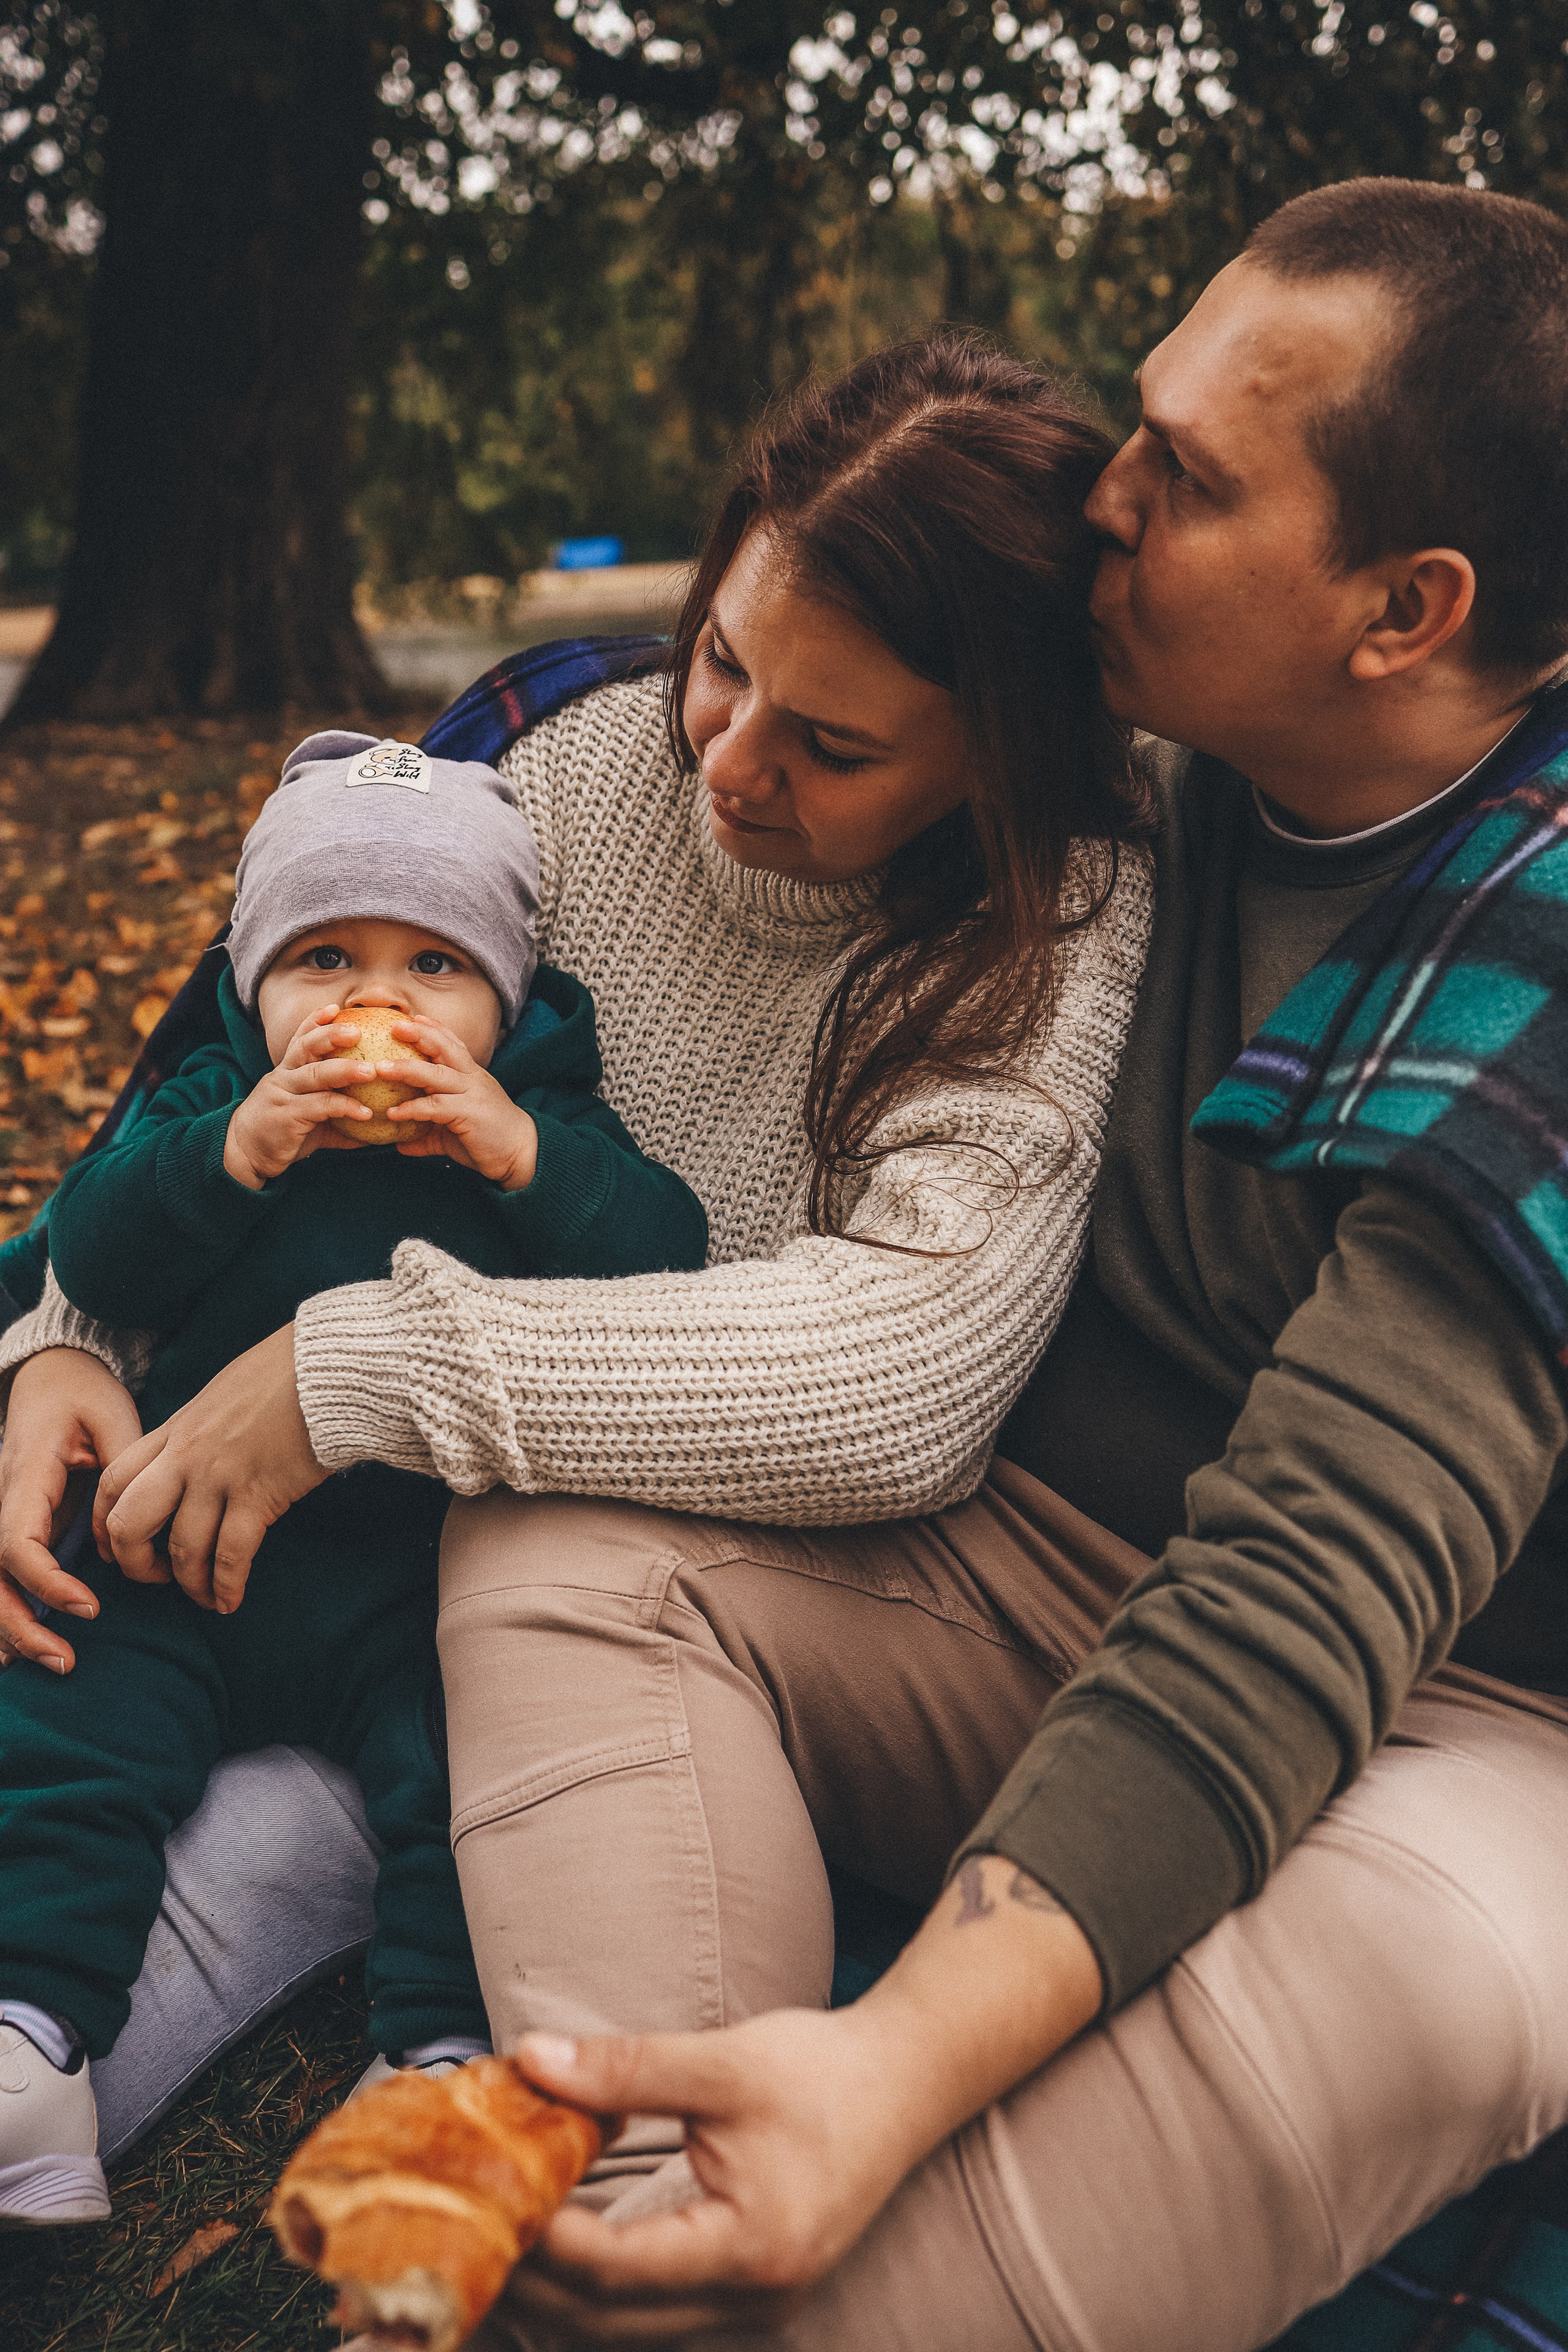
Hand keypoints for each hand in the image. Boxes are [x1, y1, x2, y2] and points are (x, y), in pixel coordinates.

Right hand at [0, 1348, 141, 1670]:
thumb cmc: (85, 1394)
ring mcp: (1, 1512)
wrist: (54, 1373)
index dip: (46, 1584)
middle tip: (65, 1660)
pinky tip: (14, 1652)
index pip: (16, 1542)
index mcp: (23, 1476)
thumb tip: (119, 1537)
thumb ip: (119, 1475)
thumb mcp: (113, 1418)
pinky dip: (5, 1611)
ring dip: (10, 1628)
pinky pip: (0, 1572)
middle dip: (21, 1625)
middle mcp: (1, 1499)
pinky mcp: (12, 1523)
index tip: (89, 1607)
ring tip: (49, 1663)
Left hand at [93, 1324, 323, 1614]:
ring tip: (206, 1598)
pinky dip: (227, 1584)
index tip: (118, 1549)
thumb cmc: (284, 1373)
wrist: (327, 1366)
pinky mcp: (259, 1492)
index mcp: (175, 1429)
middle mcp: (186, 1455)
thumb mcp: (221, 1394)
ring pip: (183, 1547)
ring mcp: (220, 1474)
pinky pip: (232, 1553)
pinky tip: (231, 1600)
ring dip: (191, 1584)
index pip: (114, 1482)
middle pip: (130, 1522)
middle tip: (157, 1577)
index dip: (105, 1525)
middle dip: (135, 1562)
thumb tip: (195, 1457)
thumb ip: (199, 1429)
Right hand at [223, 1005, 375, 1187]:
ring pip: (314, 1075)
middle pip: (304, 1048)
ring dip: (344, 1070)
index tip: (334, 1008)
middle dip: (330, 1035)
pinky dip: (344, 1107)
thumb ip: (336, 1112)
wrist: (244, 1154)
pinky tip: (366, 1113)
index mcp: (286, 1071)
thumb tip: (373, 1117)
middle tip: (358, 1031)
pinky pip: (320, 1107)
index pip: (299, 1039)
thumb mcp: (308, 1116)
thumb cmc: (282, 1131)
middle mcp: (283, 1077)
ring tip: (371, 1071)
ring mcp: (283, 1096)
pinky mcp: (287, 1117)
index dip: (314, 1022)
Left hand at [378, 1015, 538, 1189]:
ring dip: (407, 1069)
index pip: (453, 1044)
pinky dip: (413, 1108)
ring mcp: (472, 1095)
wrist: (521, 1154)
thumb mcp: (453, 1131)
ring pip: (437, 1074)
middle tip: (394, 1025)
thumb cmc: (488, 1139)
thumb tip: (400, 1143)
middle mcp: (472, 1079)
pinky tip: (394, 1113)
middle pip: (445, 1048)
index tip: (413, 1018)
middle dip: (420, 1035)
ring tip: (381, 1068)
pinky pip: (436, 1107)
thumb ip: (427, 1133)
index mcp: (472, 1076)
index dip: (434, 1029)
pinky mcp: (469, 1114)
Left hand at [506, 1856, 1102, 2340]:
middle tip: (466, 2238)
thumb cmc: (821, 2069)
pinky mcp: (749, 2296)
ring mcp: (755, 2310)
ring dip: (558, 2303)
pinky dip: (598, 2298)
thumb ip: (625, 2069)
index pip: (618, 2269)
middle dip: (534, 2287)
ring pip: (629, 2333)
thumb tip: (528, 2060)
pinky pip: (654, 2320)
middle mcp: (754, 2301)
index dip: (545, 2242)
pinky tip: (556, 2262)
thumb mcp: (723, 2062)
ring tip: (492, 2256)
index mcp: (751, 2249)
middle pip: (613, 2321)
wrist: (903, 2083)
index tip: (488, 2199)